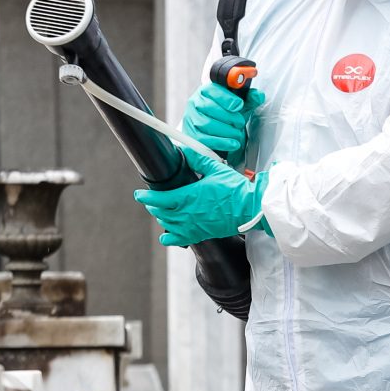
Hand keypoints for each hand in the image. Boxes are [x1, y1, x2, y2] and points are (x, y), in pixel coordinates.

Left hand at [136, 150, 269, 247]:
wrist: (250, 208)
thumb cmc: (235, 189)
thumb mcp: (216, 168)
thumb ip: (197, 158)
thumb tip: (183, 150)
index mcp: (189, 196)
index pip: (159, 199)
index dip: (146, 197)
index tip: (139, 194)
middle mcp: (188, 213)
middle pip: (161, 212)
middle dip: (153, 205)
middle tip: (150, 200)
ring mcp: (194, 226)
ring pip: (168, 225)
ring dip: (161, 218)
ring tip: (160, 212)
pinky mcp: (202, 233)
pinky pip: (180, 240)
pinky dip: (170, 239)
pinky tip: (167, 236)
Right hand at [182, 80, 262, 161]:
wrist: (217, 134)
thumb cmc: (227, 117)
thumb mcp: (240, 106)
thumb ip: (250, 99)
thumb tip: (258, 95)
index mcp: (207, 91)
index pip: (213, 90)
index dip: (226, 98)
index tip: (239, 105)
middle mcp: (196, 103)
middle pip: (209, 107)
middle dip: (229, 117)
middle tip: (240, 123)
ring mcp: (191, 119)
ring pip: (207, 124)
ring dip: (226, 130)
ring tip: (237, 134)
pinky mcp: (192, 135)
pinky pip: (205, 139)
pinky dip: (221, 142)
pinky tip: (233, 143)